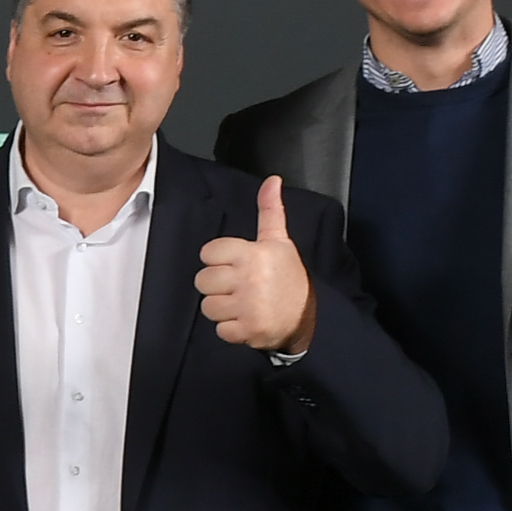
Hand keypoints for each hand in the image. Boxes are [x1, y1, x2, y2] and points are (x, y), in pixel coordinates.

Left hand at [194, 175, 316, 352]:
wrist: (309, 315)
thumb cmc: (288, 276)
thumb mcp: (279, 241)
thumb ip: (270, 211)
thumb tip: (272, 180)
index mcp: (253, 254)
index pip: (208, 252)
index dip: (219, 259)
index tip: (236, 264)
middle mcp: (248, 279)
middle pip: (203, 280)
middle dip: (217, 285)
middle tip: (239, 286)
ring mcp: (247, 306)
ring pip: (208, 306)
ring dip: (223, 308)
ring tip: (243, 303)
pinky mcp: (247, 330)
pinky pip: (220, 329)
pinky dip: (231, 329)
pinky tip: (246, 319)